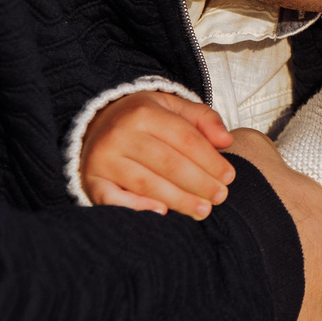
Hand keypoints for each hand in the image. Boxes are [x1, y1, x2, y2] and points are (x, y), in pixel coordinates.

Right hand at [82, 90, 234, 218]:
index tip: (229, 177)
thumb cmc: (143, 119)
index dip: (210, 160)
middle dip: (199, 183)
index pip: (185, 139)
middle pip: (168, 163)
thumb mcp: (173, 107)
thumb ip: (203, 119)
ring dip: (179, 200)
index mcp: (144, 112)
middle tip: (220, 197)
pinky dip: (137, 207)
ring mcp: (103, 158)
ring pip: (147, 184)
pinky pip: (113, 198)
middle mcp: (120, 134)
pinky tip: (162, 213)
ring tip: (202, 210)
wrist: (97, 123)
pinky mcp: (92, 180)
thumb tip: (226, 140)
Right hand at [233, 128, 321, 320]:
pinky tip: (238, 305)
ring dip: (283, 295)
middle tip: (264, 252)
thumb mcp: (254, 155)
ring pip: (306, 305)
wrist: (210, 269)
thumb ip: (268, 156)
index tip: (287, 222)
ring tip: (246, 279)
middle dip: (301, 263)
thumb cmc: (243, 207)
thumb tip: (260, 154)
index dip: (313, 225)